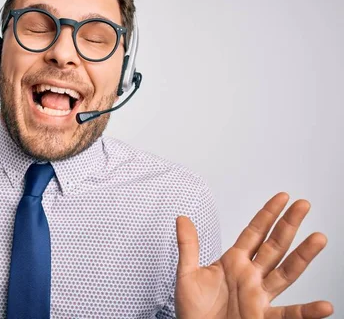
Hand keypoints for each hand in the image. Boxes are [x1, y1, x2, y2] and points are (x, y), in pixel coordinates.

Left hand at [175, 192, 332, 318]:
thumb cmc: (193, 312)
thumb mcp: (186, 274)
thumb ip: (188, 246)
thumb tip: (181, 218)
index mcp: (234, 263)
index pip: (254, 233)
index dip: (268, 214)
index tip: (282, 197)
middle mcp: (251, 277)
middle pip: (274, 246)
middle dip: (288, 224)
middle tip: (303, 204)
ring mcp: (260, 296)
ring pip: (286, 272)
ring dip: (303, 256)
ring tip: (319, 238)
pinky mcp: (263, 318)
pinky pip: (289, 315)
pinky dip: (307, 312)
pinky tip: (324, 306)